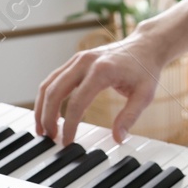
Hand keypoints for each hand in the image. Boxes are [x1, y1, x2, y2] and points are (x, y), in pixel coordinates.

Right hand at [35, 29, 170, 145]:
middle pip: (55, 91)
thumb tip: (117, 138)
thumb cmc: (146, 69)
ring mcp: (78, 59)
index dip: (69, 124)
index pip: (77, 102)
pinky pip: (54, 79)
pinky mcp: (75, 60)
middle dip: (48, 117)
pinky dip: (47, 96)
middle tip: (50, 138)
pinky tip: (47, 112)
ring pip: (49, 84)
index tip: (68, 142)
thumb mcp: (145, 94)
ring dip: (42, 108)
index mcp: (102, 70)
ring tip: (43, 129)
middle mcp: (85, 62)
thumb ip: (130, 116)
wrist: (146, 45)